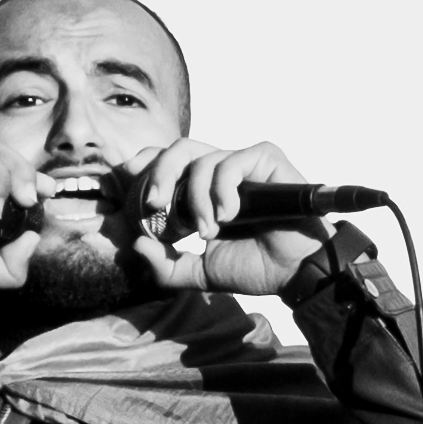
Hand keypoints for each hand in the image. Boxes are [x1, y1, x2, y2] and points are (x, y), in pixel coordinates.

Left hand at [126, 137, 324, 294]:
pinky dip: (223, 188)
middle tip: (155, 204)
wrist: (296, 273)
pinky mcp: (265, 160)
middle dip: (159, 173)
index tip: (126, 177)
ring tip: (209, 231)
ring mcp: (243, 165)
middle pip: (179, 150)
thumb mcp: (200, 273)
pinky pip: (231, 161)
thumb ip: (166, 266)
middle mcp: (221, 173)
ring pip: (203, 159)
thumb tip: (137, 244)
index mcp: (203, 192)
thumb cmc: (256, 268)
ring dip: (197, 198)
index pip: (168, 163)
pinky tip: (229, 215)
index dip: (146, 163)